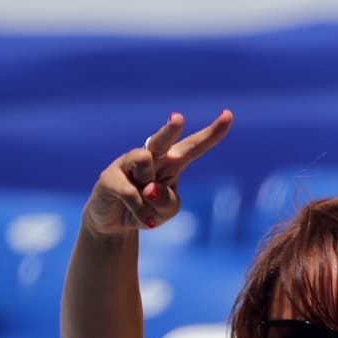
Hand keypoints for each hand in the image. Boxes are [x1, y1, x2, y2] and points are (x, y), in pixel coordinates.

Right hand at [80, 110, 232, 237]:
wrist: (115, 223)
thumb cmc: (148, 210)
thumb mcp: (167, 211)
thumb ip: (168, 202)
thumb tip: (150, 189)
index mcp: (172, 162)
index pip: (194, 146)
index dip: (212, 132)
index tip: (228, 114)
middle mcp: (151, 157)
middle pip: (163, 139)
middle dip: (170, 128)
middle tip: (177, 117)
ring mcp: (127, 163)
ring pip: (145, 161)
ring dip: (149, 192)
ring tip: (145, 203)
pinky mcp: (109, 176)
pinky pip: (131, 193)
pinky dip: (140, 210)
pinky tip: (140, 218)